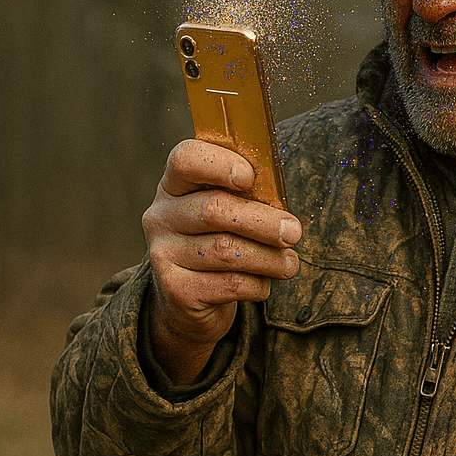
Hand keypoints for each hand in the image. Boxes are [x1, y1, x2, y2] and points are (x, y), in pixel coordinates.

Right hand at [141, 139, 301, 385]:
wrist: (191, 296)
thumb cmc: (222, 239)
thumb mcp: (231, 209)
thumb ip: (250, 197)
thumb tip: (286, 212)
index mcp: (176, 184)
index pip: (186, 159)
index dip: (218, 164)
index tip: (249, 177)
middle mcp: (161, 216)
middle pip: (213, 208)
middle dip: (263, 221)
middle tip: (294, 232)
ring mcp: (163, 254)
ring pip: (226, 251)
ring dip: (268, 258)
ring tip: (289, 263)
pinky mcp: (176, 290)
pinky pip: (229, 284)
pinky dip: (257, 283)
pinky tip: (265, 282)